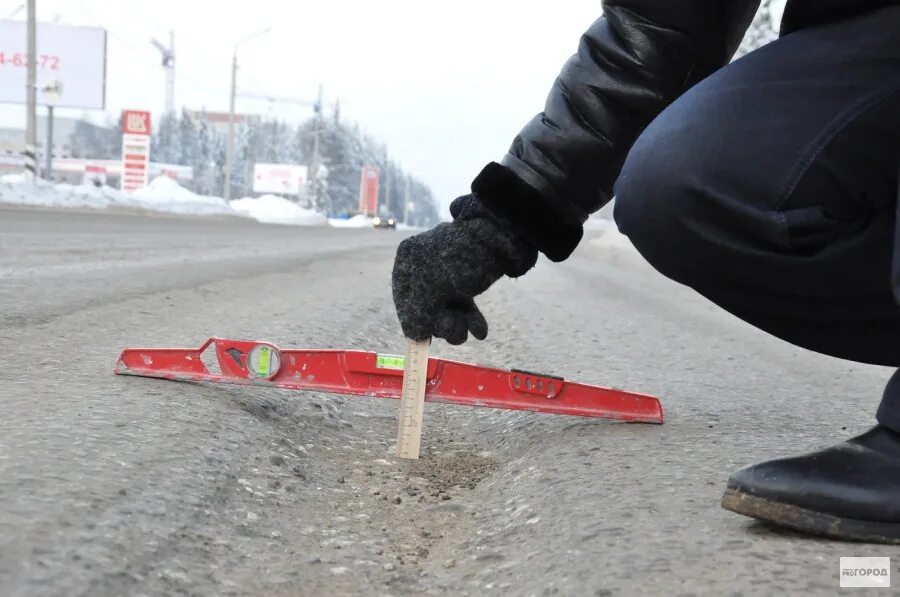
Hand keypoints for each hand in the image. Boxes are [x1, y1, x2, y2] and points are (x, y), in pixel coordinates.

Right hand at [392, 212, 535, 344]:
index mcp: (408, 262)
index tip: (426, 338)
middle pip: (426, 310)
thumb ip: (420, 314)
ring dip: (457, 326)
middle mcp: (424, 271)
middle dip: (442, 325)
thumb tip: (415, 336)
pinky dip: (470, 321)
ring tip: (470, 328)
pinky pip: (463, 308)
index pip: (404, 300)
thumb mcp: (435, 288)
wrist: (501, 239)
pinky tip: (479, 330)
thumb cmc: (462, 259)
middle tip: (453, 325)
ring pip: (446, 313)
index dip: (416, 321)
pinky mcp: (466, 284)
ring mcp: (446, 278)